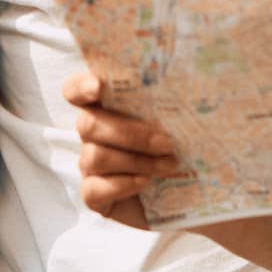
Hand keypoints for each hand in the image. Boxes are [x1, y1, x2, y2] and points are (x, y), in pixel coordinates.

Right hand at [61, 71, 180, 229]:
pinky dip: (123, 185)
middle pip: (88, 123)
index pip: (75, 90)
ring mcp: (91, 166)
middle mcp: (94, 133)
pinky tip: (147, 183)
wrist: (196, 193)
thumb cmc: (188, 145)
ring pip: (95, 156)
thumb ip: (178, 97)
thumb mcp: (186, 118)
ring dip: (136, 160)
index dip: (81, 87)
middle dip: (129, 132)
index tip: (100, 86)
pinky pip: (94, 190)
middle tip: (167, 142)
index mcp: (107, 105)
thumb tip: (193, 74)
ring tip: (170, 165)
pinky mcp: (96, 196)